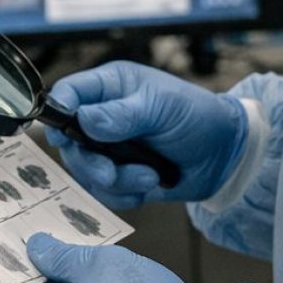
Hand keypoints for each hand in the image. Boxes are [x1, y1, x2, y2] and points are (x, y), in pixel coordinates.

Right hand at [46, 61, 246, 206]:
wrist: (224, 155)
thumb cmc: (197, 115)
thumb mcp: (162, 106)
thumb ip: (122, 113)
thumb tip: (84, 119)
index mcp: (109, 88)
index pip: (67, 94)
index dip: (58, 113)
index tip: (63, 136)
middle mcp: (102, 118)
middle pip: (68, 142)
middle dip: (90, 162)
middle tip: (110, 171)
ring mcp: (109, 149)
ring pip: (85, 172)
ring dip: (117, 180)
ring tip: (149, 176)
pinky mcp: (120, 176)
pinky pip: (103, 193)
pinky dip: (125, 194)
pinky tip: (150, 184)